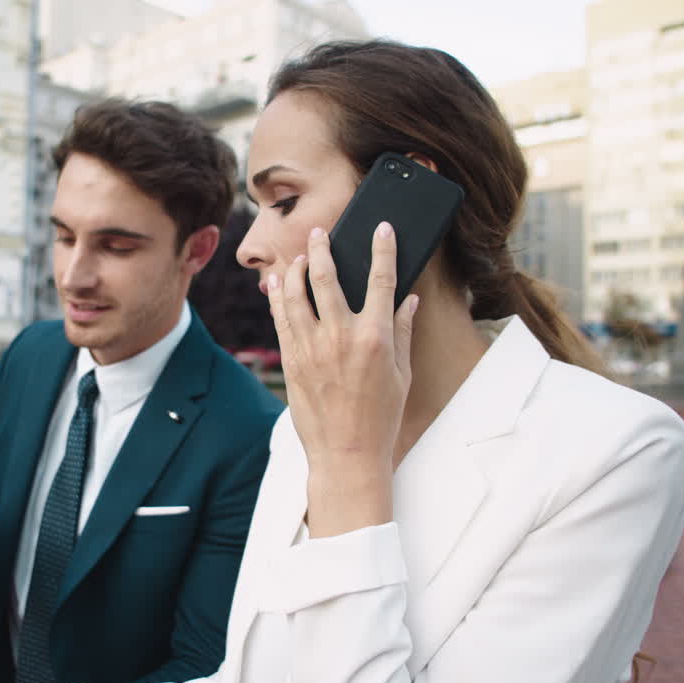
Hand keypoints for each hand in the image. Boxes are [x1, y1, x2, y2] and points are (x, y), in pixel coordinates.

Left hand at [267, 222, 416, 537]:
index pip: (381, 280)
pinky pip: (281, 319)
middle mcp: (341, 336)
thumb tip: (408, 300)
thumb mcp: (401, 374)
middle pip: (328, 277)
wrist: (346, 454)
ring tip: (298, 256)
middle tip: (320, 232)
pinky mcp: (292, 361)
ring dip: (295, 269)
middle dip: (323, 248)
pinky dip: (276, 298)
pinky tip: (275, 285)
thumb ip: (402, 332)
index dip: (383, 249)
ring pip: (296, 294)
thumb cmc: (380, 418)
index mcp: (376, 337)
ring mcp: (312, 347)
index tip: (381, 229)